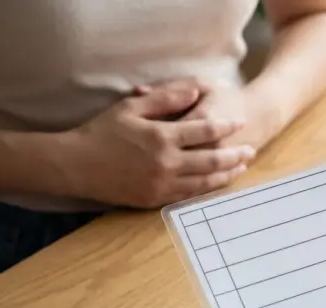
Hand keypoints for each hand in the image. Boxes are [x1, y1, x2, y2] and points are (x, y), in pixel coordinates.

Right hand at [65, 82, 254, 207]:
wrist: (74, 165)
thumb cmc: (101, 132)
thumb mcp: (131, 106)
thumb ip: (165, 98)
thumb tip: (194, 91)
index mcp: (161, 136)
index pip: (204, 130)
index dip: (225, 126)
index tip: (240, 122)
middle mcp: (166, 162)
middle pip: (212, 160)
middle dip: (235, 155)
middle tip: (251, 150)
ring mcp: (161, 184)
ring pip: (204, 182)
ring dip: (227, 175)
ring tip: (241, 169)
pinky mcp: (155, 199)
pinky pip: (188, 196)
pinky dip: (206, 190)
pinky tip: (217, 184)